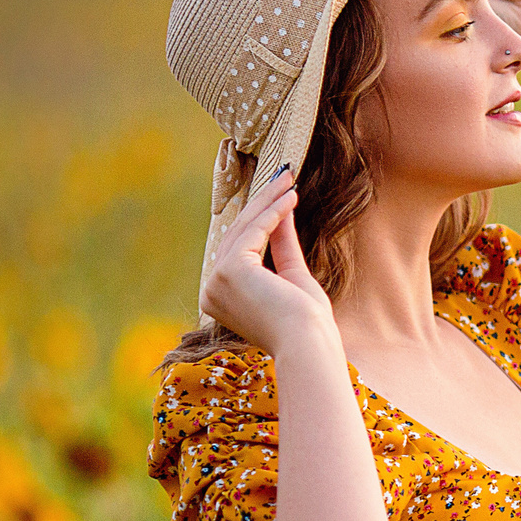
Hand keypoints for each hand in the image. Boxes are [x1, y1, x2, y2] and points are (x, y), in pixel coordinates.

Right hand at [199, 166, 338, 359]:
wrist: (308, 343)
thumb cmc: (306, 322)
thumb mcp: (292, 275)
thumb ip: (282, 243)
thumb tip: (281, 207)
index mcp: (222, 298)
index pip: (239, 249)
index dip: (258, 219)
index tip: (278, 195)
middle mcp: (211, 291)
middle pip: (238, 235)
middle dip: (262, 203)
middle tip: (283, 176)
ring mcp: (215, 281)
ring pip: (244, 229)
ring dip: (268, 201)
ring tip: (289, 179)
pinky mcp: (228, 271)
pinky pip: (253, 232)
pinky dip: (273, 212)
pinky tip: (290, 196)